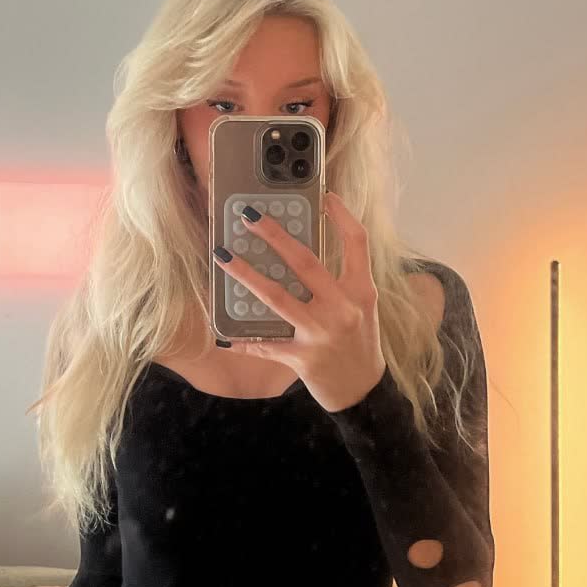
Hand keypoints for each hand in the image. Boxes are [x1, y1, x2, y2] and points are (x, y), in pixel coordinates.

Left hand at [211, 191, 386, 411]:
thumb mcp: (362, 307)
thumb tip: (300, 253)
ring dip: (245, 274)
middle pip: (305, 262)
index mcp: (361, 291)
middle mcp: (343, 309)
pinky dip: (244, 339)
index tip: (325, 195)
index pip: (356, 243)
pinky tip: (223, 333)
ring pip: (276, 297)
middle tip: (249, 216)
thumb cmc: (360, 343)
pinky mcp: (302, 358)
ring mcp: (321, 334)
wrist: (363, 391)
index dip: (342, 216)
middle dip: (274, 235)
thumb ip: (341, 281)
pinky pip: (265, 345)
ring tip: (223, 256)